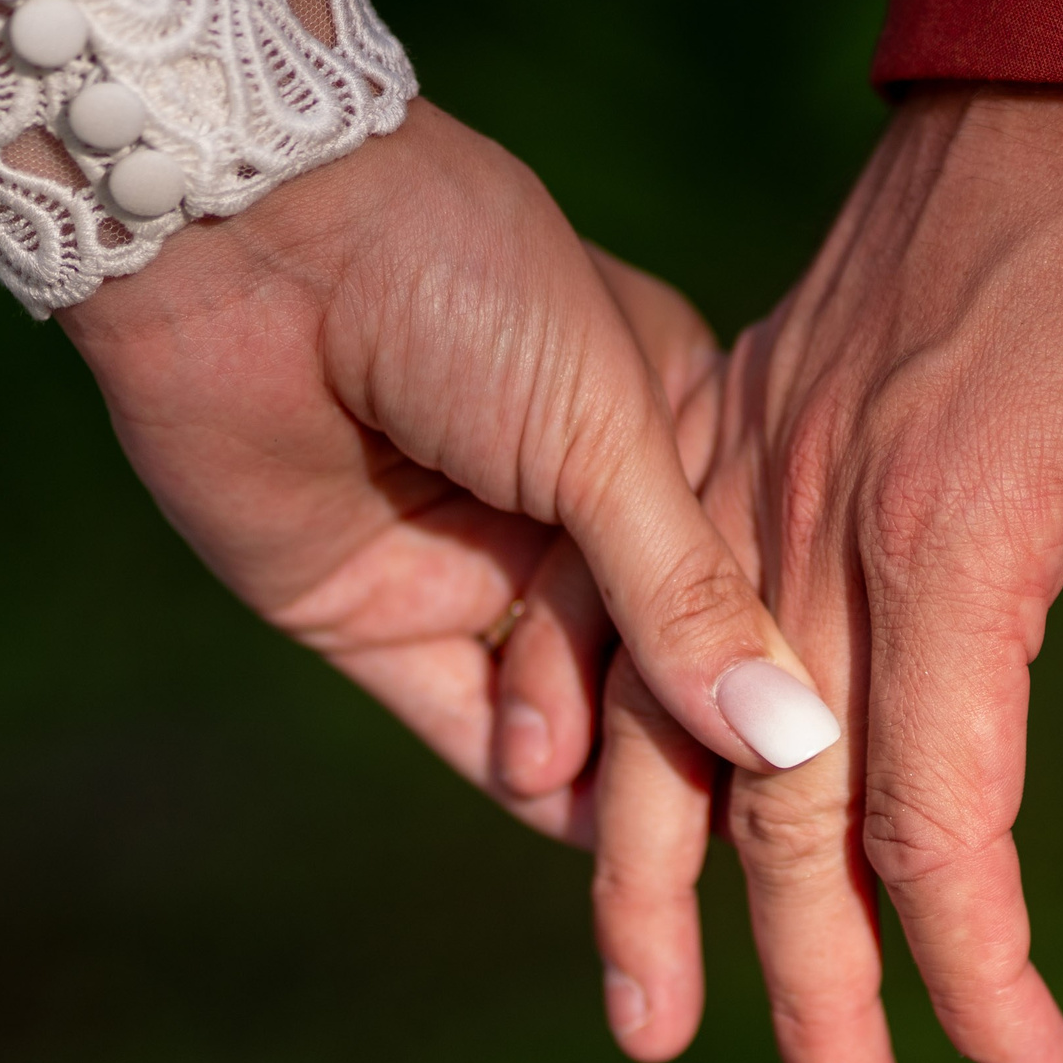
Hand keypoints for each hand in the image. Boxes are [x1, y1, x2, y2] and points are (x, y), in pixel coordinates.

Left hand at [56, 100, 833, 838]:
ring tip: (599, 796)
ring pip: (560, 696)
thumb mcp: (606, 433)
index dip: (761, 674)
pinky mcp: (365, 606)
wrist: (252, 238)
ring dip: (588, 757)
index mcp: (662, 419)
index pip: (731, 580)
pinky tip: (567, 824)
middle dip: (669, 736)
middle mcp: (572, 497)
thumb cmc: (459, 287)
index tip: (809, 768)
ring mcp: (467, 554)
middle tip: (692, 813)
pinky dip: (510, 774)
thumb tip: (792, 740)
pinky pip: (453, 714)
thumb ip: (686, 597)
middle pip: (648, 652)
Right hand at [581, 83, 1062, 1062]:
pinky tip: (602, 800)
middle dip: (817, 981)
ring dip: (674, 882)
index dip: (975, 969)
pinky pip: (642, 595)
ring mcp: (756, 448)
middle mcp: (816, 500)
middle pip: (778, 794)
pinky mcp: (739, 409)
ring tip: (662, 1022)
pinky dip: (617, 718)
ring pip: (681, 708)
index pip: (931, 813)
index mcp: (946, 518)